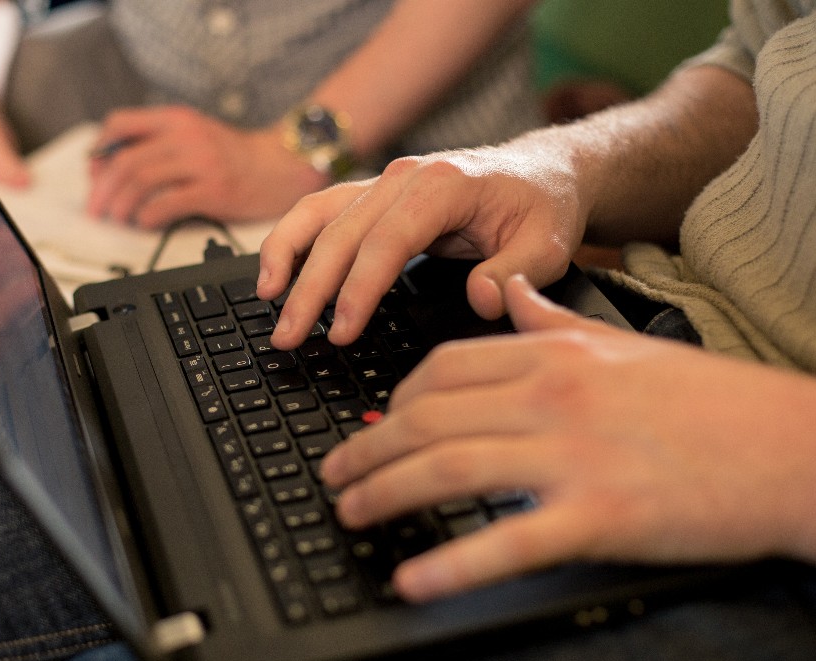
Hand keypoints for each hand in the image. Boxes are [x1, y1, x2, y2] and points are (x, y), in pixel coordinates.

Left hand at [86, 106, 327, 228]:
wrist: (282, 166)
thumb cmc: (236, 157)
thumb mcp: (194, 135)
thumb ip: (158, 144)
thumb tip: (111, 167)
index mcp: (176, 119)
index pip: (120, 124)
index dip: (99, 151)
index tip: (95, 174)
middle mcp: (186, 136)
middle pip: (125, 160)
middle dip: (102, 188)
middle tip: (97, 209)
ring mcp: (200, 162)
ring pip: (141, 181)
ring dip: (121, 205)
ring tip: (120, 219)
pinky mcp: (214, 190)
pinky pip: (167, 204)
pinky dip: (148, 217)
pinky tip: (146, 223)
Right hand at [257, 143, 585, 350]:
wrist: (545, 170)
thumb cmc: (544, 205)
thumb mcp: (549, 244)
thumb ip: (516, 273)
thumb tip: (481, 300)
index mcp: (443, 185)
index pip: (385, 241)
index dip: (358, 289)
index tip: (341, 331)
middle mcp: (405, 177)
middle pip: (340, 233)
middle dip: (309, 288)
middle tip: (289, 337)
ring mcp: (385, 182)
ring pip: (318, 214)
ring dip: (286, 257)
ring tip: (267, 302)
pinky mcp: (375, 195)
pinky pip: (322, 213)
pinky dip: (292, 240)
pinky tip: (275, 273)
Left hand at [321, 276, 815, 626]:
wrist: (795, 447)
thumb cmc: (712, 401)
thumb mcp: (624, 345)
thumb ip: (554, 320)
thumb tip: (512, 292)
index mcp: (554, 356)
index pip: (441, 369)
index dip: (392, 401)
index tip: (373, 425)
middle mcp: (552, 398)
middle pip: (427, 417)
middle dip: (366, 447)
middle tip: (333, 474)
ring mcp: (572, 456)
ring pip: (448, 466)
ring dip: (384, 492)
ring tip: (349, 513)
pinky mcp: (599, 517)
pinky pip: (507, 541)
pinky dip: (451, 564)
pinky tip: (413, 581)